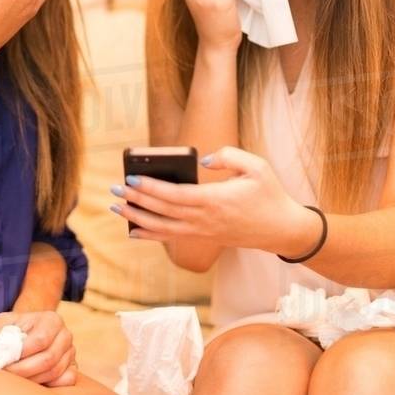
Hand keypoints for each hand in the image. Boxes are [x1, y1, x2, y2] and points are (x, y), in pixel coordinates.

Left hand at [0, 310, 76, 386]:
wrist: (30, 333)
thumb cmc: (15, 329)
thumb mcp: (3, 323)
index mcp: (52, 320)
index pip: (40, 340)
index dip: (21, 354)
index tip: (3, 362)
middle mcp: (65, 335)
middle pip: (48, 359)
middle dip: (23, 371)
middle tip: (5, 376)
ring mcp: (71, 353)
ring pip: (54, 372)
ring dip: (31, 380)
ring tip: (14, 380)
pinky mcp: (72, 368)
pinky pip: (65, 381)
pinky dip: (48, 385)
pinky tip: (31, 383)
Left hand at [110, 146, 307, 253]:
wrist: (281, 229)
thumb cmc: (269, 194)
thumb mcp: (257, 166)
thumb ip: (229, 156)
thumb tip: (202, 160)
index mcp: (215, 200)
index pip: (175, 195)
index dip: (151, 189)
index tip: (131, 179)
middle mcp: (205, 219)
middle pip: (163, 211)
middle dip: (135, 201)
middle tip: (113, 189)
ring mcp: (203, 232)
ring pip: (163, 228)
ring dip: (137, 219)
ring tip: (116, 209)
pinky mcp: (204, 238)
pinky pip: (171, 238)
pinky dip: (150, 235)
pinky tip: (133, 231)